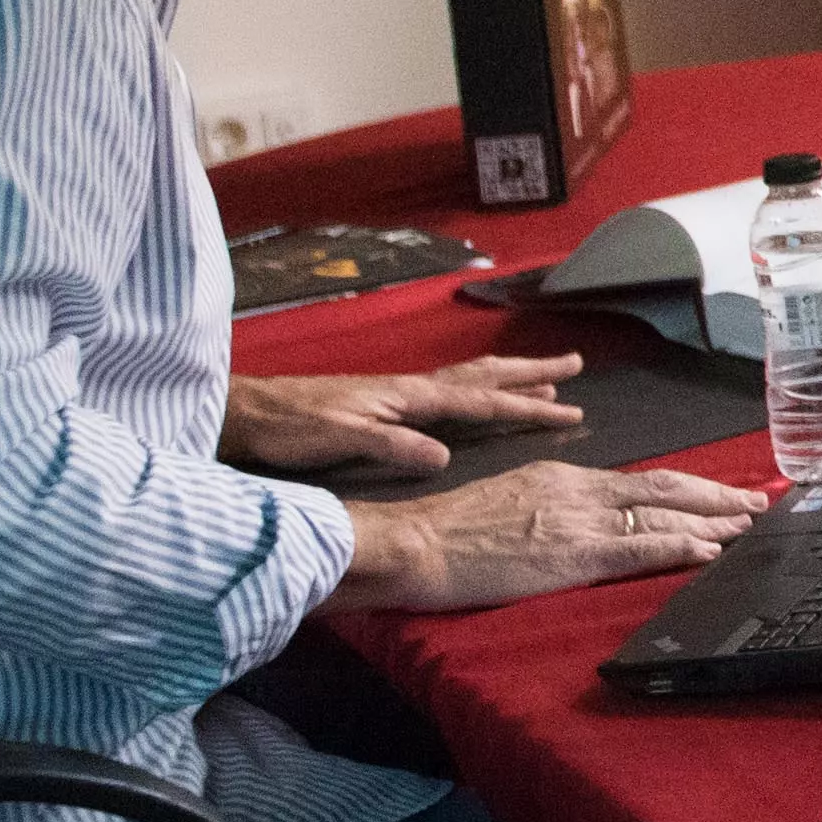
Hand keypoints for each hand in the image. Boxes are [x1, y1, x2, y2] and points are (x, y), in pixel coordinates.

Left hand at [225, 353, 586, 477]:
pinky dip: (479, 387)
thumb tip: (445, 456)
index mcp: (408, 396)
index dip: (528, 407)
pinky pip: (449, 390)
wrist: (248, 413)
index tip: (571, 411)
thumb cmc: (290, 428)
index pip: (482, 399)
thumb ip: (394, 446)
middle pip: (484, 374)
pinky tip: (478, 396)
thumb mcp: (342, 440)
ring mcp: (398, 394)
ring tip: (544, 377)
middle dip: (531, 372)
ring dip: (510, 376)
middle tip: (573, 365)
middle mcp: (410, 388)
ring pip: (468, 378)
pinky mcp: (384, 403)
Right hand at [327, 457, 765, 613]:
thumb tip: (580, 521)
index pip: (642, 481)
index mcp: (563, 476)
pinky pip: (640, 549)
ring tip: (752, 524)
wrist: (414, 542)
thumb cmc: (448, 532)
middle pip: (667, 489)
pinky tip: (713, 550)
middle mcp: (580, 490)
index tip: (721, 493)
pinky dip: (682, 548)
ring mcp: (580, 521)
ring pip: (665, 516)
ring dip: (714, 521)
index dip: (688, 488)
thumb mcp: (510, 502)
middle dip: (718, 496)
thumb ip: (551, 507)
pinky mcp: (573, 554)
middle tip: (760, 500)